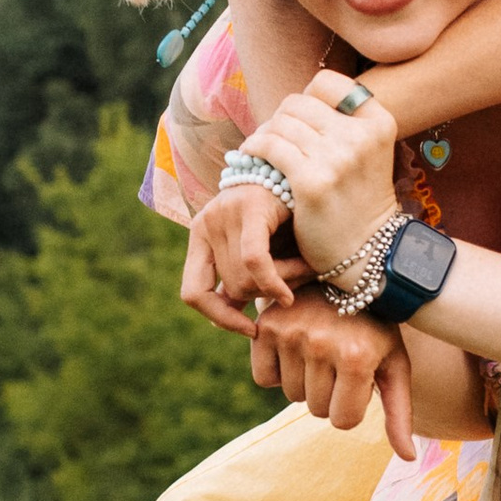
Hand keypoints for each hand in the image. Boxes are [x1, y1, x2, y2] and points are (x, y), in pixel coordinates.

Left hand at [182, 185, 294, 330]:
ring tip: (304, 269)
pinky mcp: (251, 206)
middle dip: (265, 294)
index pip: (192, 291)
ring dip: (280, 285)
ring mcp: (225, 212)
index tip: (249, 330)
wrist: (308, 171)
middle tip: (293, 284)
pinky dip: (273, 284)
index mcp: (201, 234)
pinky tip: (289, 294)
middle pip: (231, 287)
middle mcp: (207, 221)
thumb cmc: (288, 217)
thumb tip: (218, 323)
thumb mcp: (261, 253)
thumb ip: (242, 282)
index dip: (219, 318)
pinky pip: (254, 261)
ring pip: (245, 278)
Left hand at [241, 72, 399, 276]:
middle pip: (299, 102)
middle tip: (275, 137)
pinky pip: (269, 146)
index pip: (328, 83)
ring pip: (280, 123)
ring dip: (265, 133)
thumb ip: (343, 123)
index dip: (307, 97)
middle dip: (281, 118)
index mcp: (379, 122)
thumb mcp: (368, 152)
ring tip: (261, 149)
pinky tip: (251, 157)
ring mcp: (336, 158)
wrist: (369, 252)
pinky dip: (254, 147)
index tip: (301, 119)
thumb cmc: (360, 199)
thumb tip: (296, 100)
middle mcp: (360, 135)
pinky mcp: (310, 182)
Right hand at [247, 289, 416, 459]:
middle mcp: (322, 344)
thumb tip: (407, 458)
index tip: (359, 378)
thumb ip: (399, 413)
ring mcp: (291, 333)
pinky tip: (296, 347)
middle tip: (339, 358)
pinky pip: (264, 378)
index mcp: (357, 358)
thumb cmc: (376, 328)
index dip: (351, 406)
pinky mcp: (267, 326)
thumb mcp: (394, 366)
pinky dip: (278, 370)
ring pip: (291, 395)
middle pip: (315, 410)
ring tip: (320, 347)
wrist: (345, 277)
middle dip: (329, 393)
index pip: (342, 421)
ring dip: (305, 380)